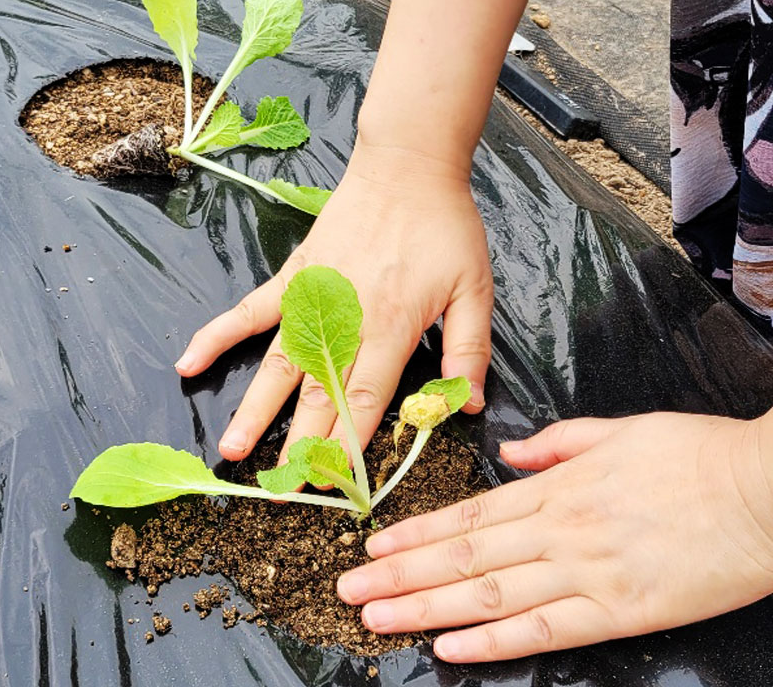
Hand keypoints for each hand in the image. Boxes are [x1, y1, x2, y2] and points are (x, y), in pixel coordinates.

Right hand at [175, 141, 493, 463]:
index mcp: (392, 326)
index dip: (347, 444)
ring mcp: (310, 298)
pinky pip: (248, 311)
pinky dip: (217, 336)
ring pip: (278, 364)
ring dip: (255, 409)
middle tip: (279, 490)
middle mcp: (344, 319)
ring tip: (231, 449)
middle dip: (299, 445)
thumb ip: (470, 350)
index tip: (332, 484)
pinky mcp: (292, 277)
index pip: (365, 398)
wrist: (407, 167)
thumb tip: (463, 406)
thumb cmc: (445, 227)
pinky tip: (188, 363)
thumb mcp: (476, 288)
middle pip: (317, 393)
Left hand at [336, 411, 772, 661]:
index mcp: (557, 487)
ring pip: (488, 595)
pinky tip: (451, 647)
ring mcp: (587, 573)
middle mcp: (560, 531)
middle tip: (348, 588)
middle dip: (399, 573)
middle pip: (463, 558)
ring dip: (425, 607)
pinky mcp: (621, 611)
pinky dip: (493, 640)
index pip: (468, 516)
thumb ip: (558, 442)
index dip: (414, 533)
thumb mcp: (620, 431)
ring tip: (377, 617)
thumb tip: (511, 450)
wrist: (765, 491)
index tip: (372, 545)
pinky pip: (544, 631)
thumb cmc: (696, 456)